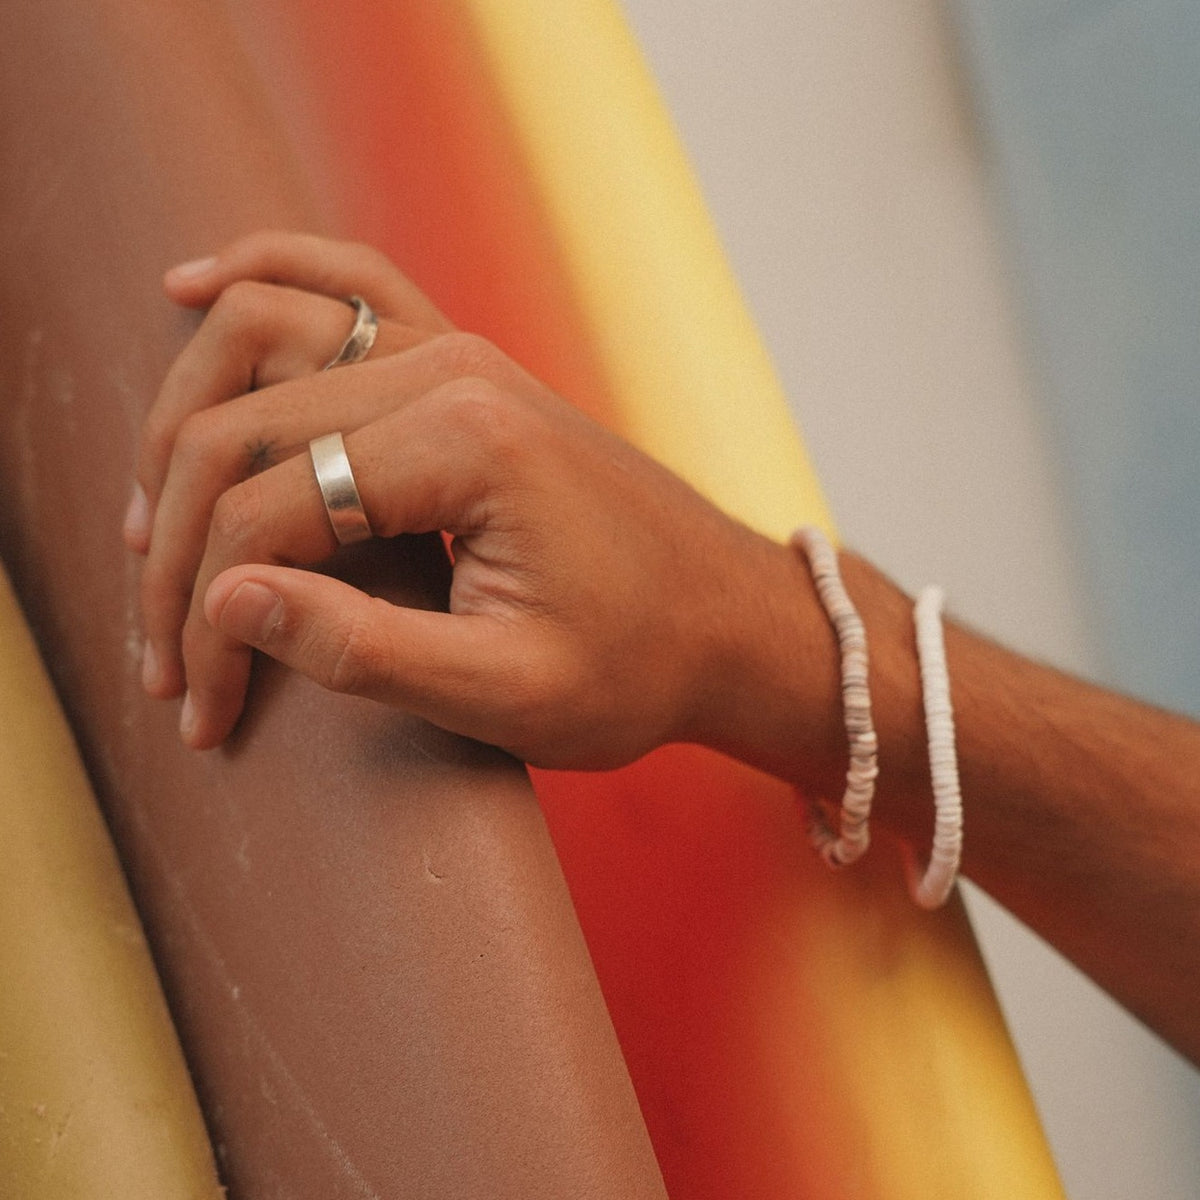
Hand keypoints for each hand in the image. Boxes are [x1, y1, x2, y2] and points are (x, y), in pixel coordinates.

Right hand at [132, 232, 801, 769]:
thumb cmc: (638, 664)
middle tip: (161, 650)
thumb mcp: (507, 691)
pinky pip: (344, 293)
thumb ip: (364, 648)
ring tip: (148, 531)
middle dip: (174, 542)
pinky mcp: (465, 369)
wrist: (730, 618)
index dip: (205, 615)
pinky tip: (191, 290)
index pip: (267, 511)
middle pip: (241, 427)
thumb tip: (226, 597)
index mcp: (463, 444)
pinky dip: (261, 287)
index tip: (196, 702)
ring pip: (264, 344)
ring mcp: (458, 355)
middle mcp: (450, 371)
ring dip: (186, 432)